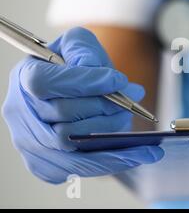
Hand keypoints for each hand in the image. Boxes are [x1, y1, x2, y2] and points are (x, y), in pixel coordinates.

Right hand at [2, 27, 162, 183]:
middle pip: (64, 116)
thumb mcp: (77, 44)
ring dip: (111, 134)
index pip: (46, 83)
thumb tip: (101, 73)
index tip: (118, 80)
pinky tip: (142, 153)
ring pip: (72, 145)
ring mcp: (31, 142)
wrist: (70, 89)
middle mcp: (21, 113)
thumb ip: (84, 50)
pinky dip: (114, 161)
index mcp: (24, 78)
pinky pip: (81, 168)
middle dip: (105, 108)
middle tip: (132, 99)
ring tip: (139, 124)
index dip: (85, 82)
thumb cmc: (73, 65)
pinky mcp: (47, 164)